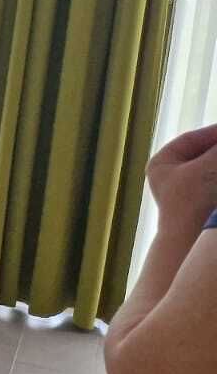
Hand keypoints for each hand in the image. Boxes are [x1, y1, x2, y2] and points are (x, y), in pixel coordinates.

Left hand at [146, 123, 216, 238]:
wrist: (191, 239)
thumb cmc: (192, 200)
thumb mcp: (208, 166)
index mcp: (162, 163)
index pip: (192, 139)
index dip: (214, 133)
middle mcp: (172, 176)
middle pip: (203, 154)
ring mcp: (187, 190)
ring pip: (210, 168)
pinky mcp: (201, 203)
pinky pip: (213, 181)